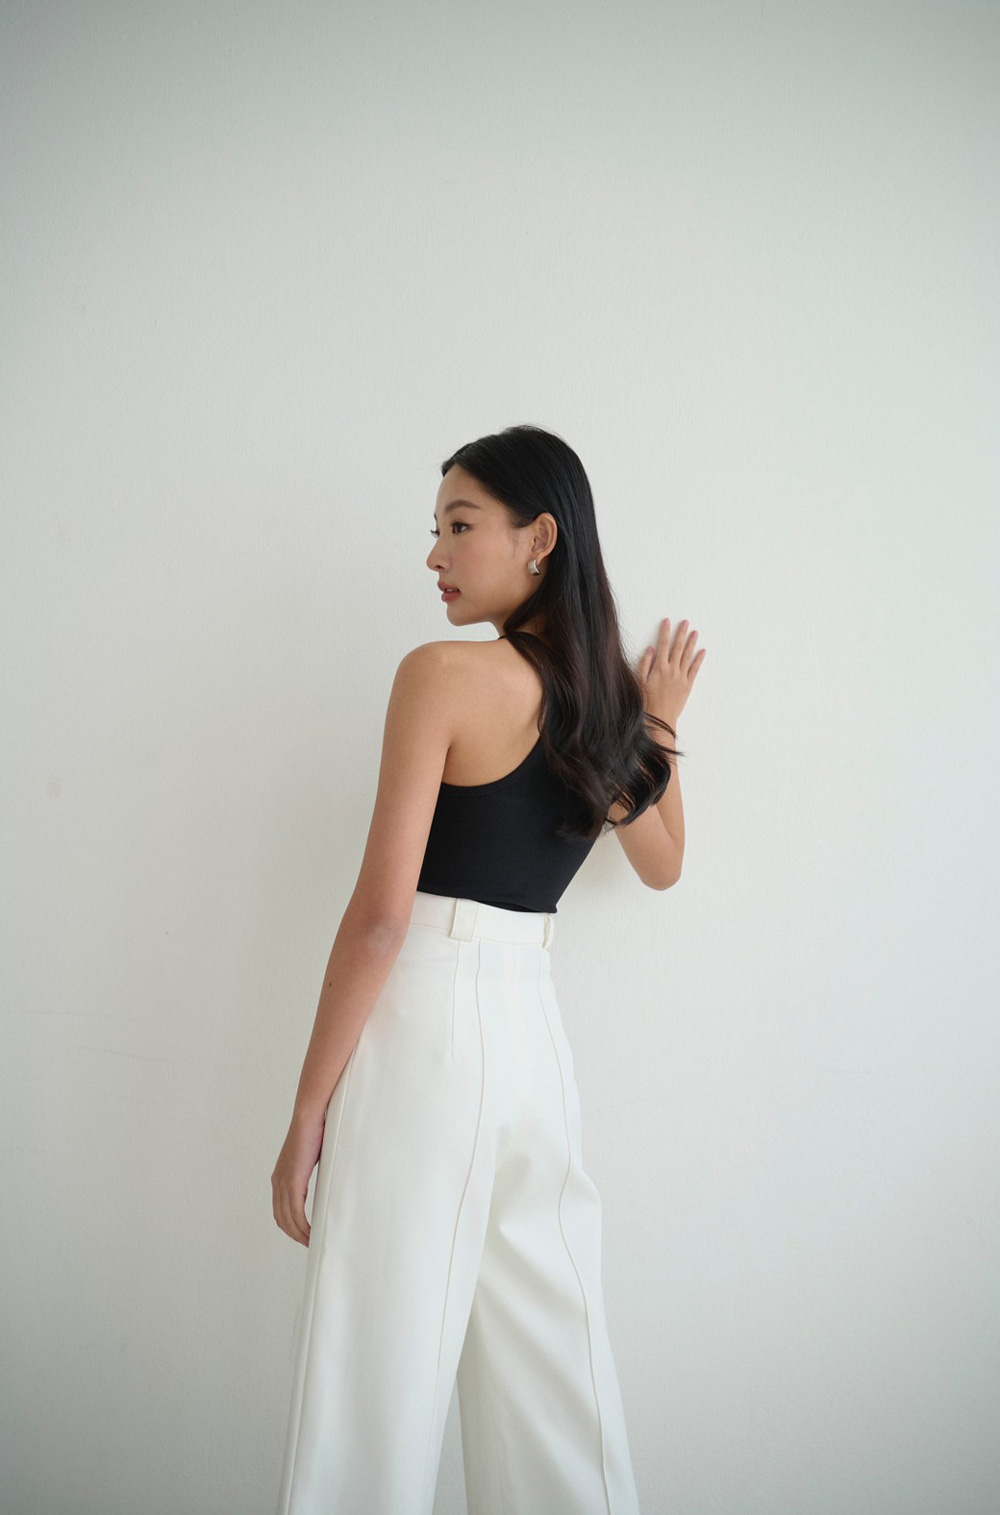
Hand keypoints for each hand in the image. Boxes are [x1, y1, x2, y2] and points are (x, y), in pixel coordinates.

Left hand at [271, 1108, 325, 1245]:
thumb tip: (326, 1178)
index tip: (303, 1234)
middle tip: (309, 1244)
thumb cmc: (315, 1131)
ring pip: (287, 1219)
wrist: (310, 1116)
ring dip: (299, 1234)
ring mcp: (283, 1182)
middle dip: (294, 1234)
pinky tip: (311, 1234)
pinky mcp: (293, 1181)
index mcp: (280, 1176)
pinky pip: (296, 1212)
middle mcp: (277, 1181)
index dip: (290, 1225)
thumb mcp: (312, 1157)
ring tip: (312, 1243)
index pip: (280, 1209)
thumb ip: (312, 1170)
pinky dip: (302, 1227)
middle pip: (281, 1218)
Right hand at [638, 617, 705, 728]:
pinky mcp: (687, 685)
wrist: (659, 719)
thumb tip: (650, 649)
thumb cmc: (647, 702)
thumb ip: (644, 664)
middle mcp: (672, 670)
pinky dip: (699, 660)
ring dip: (691, 643)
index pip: (663, 644)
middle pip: (678, 647)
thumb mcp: (639, 681)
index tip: (667, 621)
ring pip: (688, 656)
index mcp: (659, 667)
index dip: (665, 631)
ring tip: (695, 632)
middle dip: (681, 633)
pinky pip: (695, 669)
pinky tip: (702, 651)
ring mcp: (681, 677)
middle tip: (685, 622)